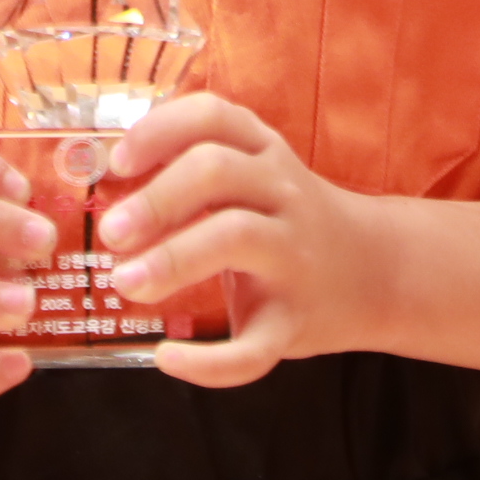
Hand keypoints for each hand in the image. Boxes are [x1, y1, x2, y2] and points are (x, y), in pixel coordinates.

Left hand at [98, 95, 390, 388]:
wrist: (375, 273)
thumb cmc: (287, 220)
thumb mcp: (256, 174)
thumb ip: (196, 164)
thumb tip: (105, 176)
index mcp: (263, 154)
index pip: (212, 117)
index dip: (159, 131)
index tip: (118, 163)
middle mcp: (283, 194)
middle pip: (217, 171)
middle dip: (156, 199)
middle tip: (111, 234)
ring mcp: (294, 256)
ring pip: (235, 237)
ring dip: (172, 259)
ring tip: (126, 284)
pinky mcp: (296, 321)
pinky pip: (255, 346)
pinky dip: (208, 362)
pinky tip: (167, 359)